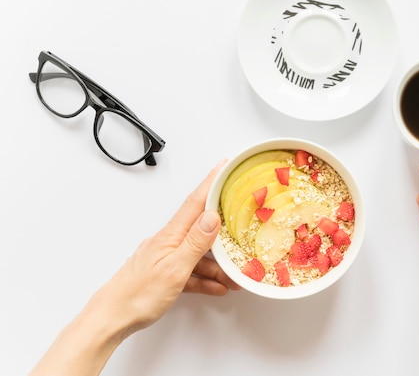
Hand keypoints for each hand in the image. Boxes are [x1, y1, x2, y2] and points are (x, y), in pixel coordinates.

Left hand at [29, 160, 239, 375]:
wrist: (111, 319)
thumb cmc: (137, 295)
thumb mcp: (174, 268)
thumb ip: (195, 242)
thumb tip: (212, 216)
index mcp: (171, 235)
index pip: (195, 202)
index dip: (211, 183)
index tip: (223, 166)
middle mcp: (169, 241)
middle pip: (202, 228)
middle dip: (224, 227)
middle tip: (241, 222)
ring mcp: (166, 257)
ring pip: (199, 254)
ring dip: (218, 264)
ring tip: (234, 275)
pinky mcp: (164, 274)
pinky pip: (191, 271)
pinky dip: (205, 278)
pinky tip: (217, 286)